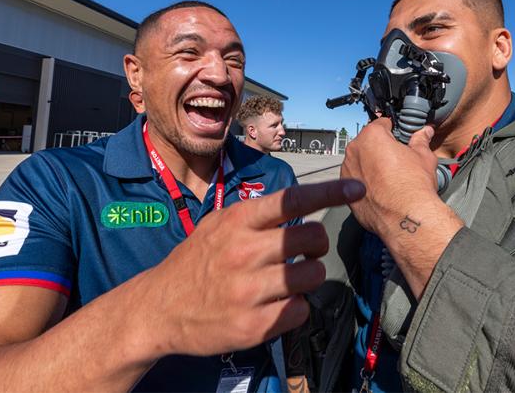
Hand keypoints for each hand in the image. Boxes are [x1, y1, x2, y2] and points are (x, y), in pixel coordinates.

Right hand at [137, 179, 365, 356]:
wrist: (157, 309)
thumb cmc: (194, 263)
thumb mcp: (217, 225)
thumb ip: (256, 215)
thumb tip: (301, 202)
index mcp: (237, 222)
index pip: (293, 200)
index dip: (330, 192)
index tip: (357, 189)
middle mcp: (244, 252)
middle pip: (312, 238)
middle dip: (315, 246)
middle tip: (301, 254)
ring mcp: (249, 290)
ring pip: (313, 275)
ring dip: (308, 278)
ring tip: (286, 281)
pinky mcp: (254, 324)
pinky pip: (301, 309)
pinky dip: (295, 308)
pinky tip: (275, 305)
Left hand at [341, 119, 461, 297]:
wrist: (404, 218)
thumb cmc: (413, 187)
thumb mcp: (423, 157)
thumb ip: (421, 141)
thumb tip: (425, 132)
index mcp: (372, 136)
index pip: (381, 124)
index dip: (393, 130)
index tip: (399, 138)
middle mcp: (355, 151)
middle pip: (367, 142)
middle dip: (380, 148)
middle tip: (396, 160)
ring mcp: (347, 171)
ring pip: (359, 161)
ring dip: (370, 165)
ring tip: (388, 177)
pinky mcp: (345, 191)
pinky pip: (354, 180)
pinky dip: (364, 182)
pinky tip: (380, 190)